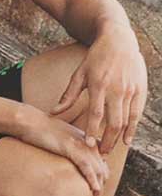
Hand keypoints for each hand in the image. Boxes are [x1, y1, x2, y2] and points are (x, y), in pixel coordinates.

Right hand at [14, 106, 109, 195]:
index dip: (100, 179)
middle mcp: (89, 143)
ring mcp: (82, 146)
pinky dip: (93, 180)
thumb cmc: (39, 129)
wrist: (29, 121)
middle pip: (103, 169)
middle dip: (102, 188)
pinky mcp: (73, 149)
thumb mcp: (59, 136)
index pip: (101, 163)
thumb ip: (67, 146)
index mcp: (87, 140)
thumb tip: (63, 155)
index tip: (95, 192)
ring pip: (98, 171)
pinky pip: (88, 168)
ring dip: (99, 190)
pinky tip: (95, 191)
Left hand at [53, 27, 148, 152]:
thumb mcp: (79, 74)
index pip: (96, 114)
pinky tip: (127, 140)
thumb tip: (53, 112)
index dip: (92, 130)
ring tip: (109, 150)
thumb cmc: (95, 59)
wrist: (119, 41)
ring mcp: (130, 90)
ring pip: (126, 120)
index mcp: (99, 86)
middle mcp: (116, 90)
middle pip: (113, 122)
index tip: (87, 145)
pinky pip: (137, 114)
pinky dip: (133, 128)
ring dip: (118, 138)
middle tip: (99, 154)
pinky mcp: (141, 90)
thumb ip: (68, 95)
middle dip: (107, 140)